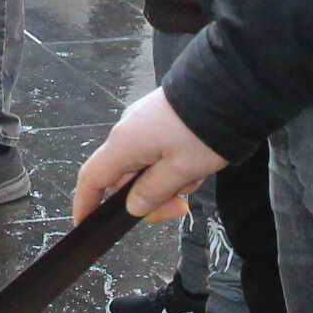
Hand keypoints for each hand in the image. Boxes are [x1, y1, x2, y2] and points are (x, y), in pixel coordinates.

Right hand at [73, 89, 224, 223]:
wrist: (227, 89)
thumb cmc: (201, 132)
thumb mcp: (180, 171)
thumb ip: (152, 193)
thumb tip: (132, 206)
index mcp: (124, 144)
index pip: (92, 179)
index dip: (85, 204)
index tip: (84, 224)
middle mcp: (127, 131)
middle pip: (125, 177)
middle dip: (151, 197)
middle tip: (181, 208)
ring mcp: (144, 123)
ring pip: (146, 167)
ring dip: (169, 181)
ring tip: (198, 177)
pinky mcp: (160, 118)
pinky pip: (159, 152)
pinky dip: (175, 165)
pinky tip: (198, 164)